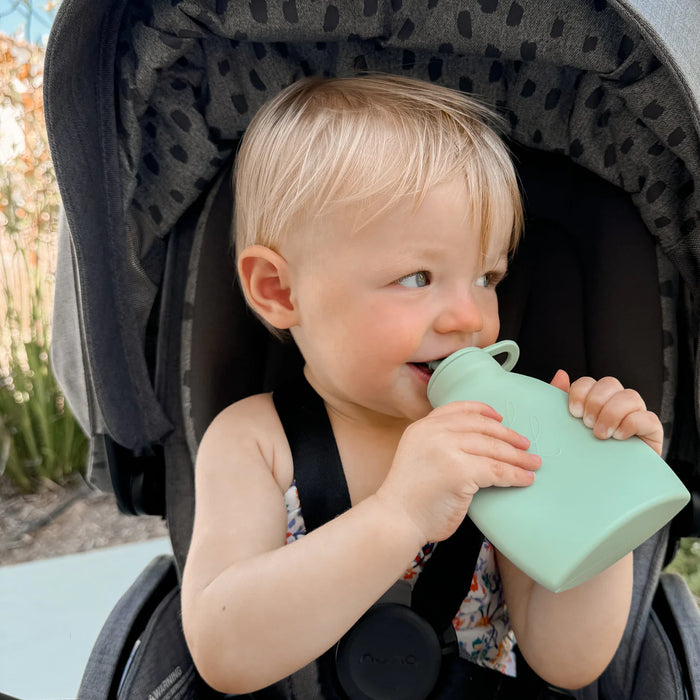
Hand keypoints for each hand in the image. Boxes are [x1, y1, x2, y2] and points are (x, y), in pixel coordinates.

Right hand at [376, 401, 540, 543]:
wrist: (396, 519)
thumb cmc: (410, 497)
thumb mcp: (419, 456)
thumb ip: (440, 444)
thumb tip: (479, 443)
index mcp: (423, 427)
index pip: (458, 409)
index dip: (483, 411)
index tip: (500, 418)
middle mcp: (434, 432)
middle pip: (481, 427)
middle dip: (508, 436)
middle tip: (526, 445)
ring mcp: (446, 449)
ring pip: (493, 448)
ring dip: (518, 457)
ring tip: (533, 463)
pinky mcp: (460, 470)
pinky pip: (496, 471)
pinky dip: (515, 475)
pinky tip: (525, 479)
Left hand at [550, 370, 662, 455]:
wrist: (601, 490)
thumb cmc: (581, 459)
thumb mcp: (565, 431)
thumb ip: (559, 403)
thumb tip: (560, 374)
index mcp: (595, 403)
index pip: (590, 382)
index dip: (580, 391)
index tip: (573, 412)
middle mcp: (616, 406)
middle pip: (610, 383)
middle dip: (596, 401)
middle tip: (587, 424)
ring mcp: (636, 418)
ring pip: (630, 396)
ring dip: (612, 412)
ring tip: (601, 434)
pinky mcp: (652, 434)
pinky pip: (649, 417)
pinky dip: (632, 424)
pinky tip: (618, 437)